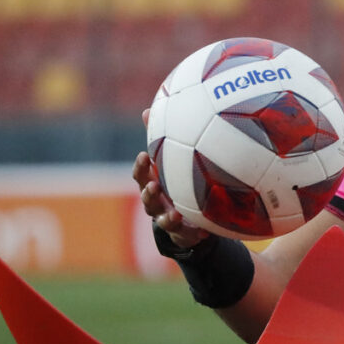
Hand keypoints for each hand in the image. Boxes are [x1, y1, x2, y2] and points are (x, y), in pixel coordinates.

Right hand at [133, 109, 209, 249]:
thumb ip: (162, 138)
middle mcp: (157, 202)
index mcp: (153, 182)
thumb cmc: (177, 183)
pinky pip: (187, 234)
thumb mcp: (171, 162)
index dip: (140, 167)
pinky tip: (203, 231)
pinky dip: (194, 232)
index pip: (141, 174)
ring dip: (167, 215)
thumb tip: (148, 108)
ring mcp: (167, 219)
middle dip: (148, 192)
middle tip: (154, 185)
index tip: (145, 156)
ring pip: (162, 219)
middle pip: (146, 198)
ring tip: (175, 212)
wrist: (187, 218)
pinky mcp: (183, 233)